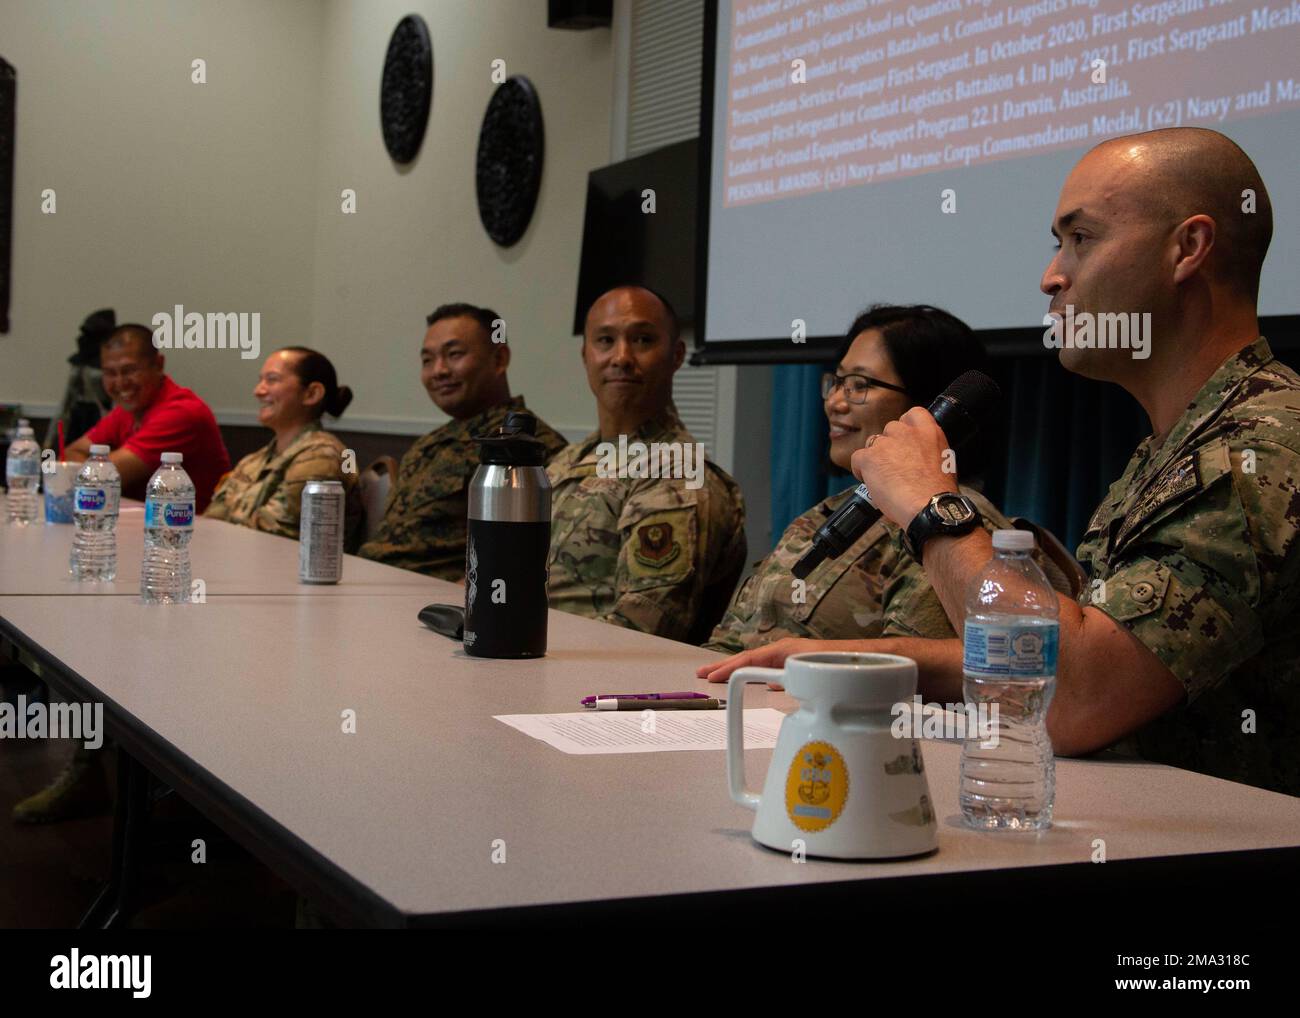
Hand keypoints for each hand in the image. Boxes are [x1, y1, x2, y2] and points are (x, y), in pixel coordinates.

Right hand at [696, 638, 832, 686]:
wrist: (866, 657)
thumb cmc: (843, 661)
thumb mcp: (815, 670)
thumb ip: (792, 676)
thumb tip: (771, 682)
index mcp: (785, 650)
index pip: (750, 658)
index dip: (729, 668)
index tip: (711, 676)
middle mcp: (784, 651)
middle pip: (748, 658)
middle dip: (725, 666)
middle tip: (702, 674)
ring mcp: (790, 657)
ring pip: (757, 663)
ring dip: (737, 670)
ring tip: (717, 676)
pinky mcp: (796, 664)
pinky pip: (767, 668)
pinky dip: (753, 673)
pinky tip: (752, 681)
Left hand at [849, 407, 954, 527]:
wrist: (927, 506)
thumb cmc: (936, 493)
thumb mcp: (944, 462)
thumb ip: (927, 451)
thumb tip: (916, 457)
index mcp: (929, 432)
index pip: (913, 414)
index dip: (905, 426)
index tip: (904, 440)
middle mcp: (907, 432)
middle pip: (890, 430)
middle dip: (890, 445)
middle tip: (894, 466)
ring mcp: (887, 443)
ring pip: (873, 444)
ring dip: (876, 458)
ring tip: (884, 478)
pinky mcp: (870, 457)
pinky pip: (858, 458)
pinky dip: (860, 470)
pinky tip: (870, 482)